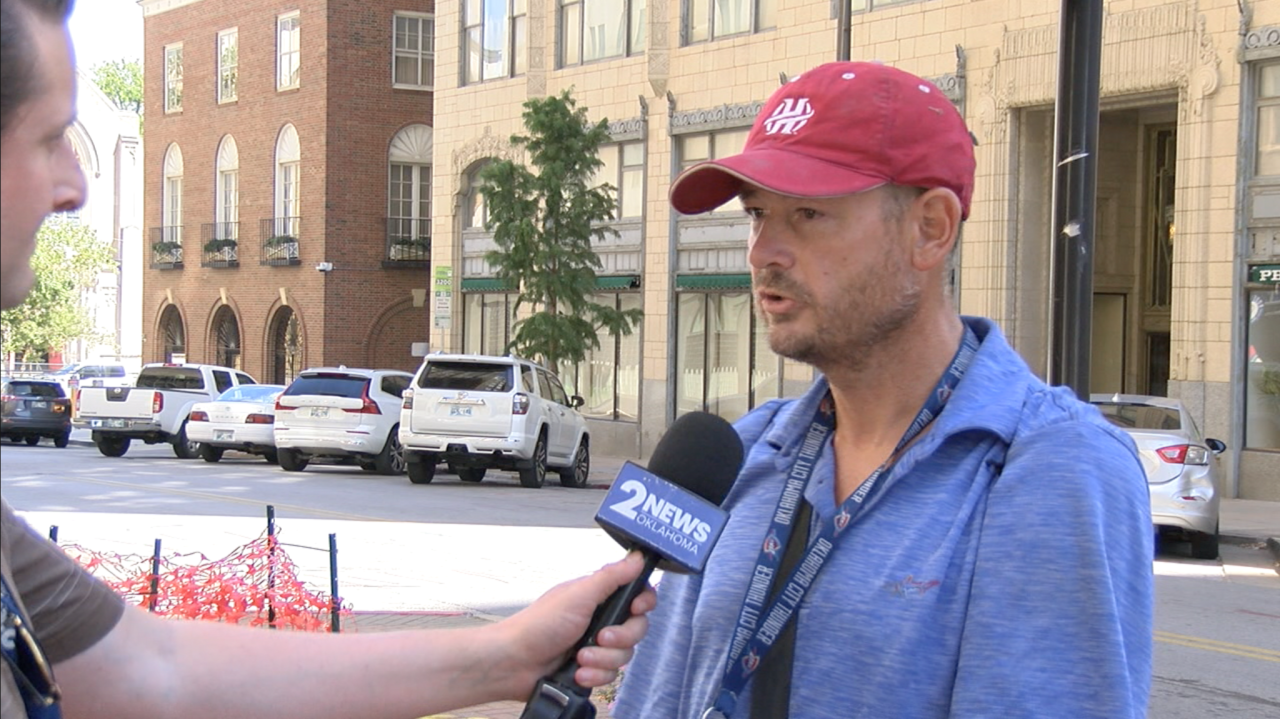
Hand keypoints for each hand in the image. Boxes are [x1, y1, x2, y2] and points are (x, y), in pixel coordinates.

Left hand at [494, 551, 656, 698]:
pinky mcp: (591, 668)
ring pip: (624, 655)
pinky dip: (594, 675)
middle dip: (621, 637)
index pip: (638, 596)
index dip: (643, 603)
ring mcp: (596, 645)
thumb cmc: (539, 624)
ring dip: (603, 659)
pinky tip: (578, 672)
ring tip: (580, 657)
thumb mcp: (578, 595)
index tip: (636, 608)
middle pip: (637, 628)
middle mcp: (600, 620)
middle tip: (600, 636)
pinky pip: (610, 676)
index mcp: (599, 597)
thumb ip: (611, 577)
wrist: (514, 662)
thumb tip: (637, 556)